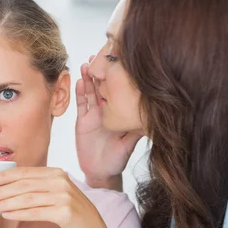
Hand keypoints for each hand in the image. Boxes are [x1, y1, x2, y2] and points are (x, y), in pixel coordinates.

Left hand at [0, 167, 108, 227]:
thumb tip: (5, 187)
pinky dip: (18, 214)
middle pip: (23, 185)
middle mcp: (61, 181)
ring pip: (27, 198)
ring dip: (5, 203)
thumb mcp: (55, 192)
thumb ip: (37, 186)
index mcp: (56, 173)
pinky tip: (5, 215)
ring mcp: (64, 196)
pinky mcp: (65, 212)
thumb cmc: (68, 211)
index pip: (24, 172)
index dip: (3, 176)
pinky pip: (36, 212)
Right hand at [75, 58, 140, 183]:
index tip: (116, 63)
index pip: (116, 91)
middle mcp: (105, 111)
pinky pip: (81, 105)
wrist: (101, 172)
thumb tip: (148, 118)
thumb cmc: (117, 159)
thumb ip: (135, 131)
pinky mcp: (82, 122)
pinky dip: (80, 93)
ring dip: (88, 78)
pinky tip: (80, 81)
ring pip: (90, 92)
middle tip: (99, 55)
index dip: (115, 78)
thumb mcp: (130, 143)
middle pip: (101, 87)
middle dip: (100, 72)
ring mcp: (93, 115)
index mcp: (116, 113)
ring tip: (88, 64)